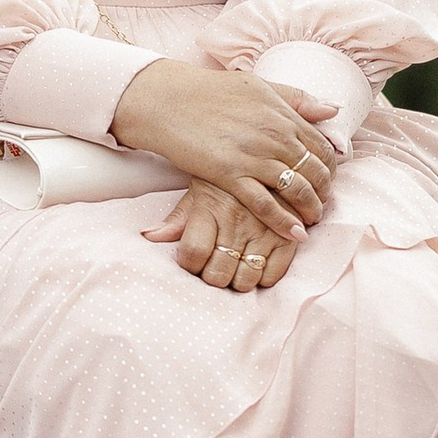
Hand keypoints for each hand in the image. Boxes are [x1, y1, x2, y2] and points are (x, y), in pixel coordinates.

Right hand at [109, 59, 341, 245]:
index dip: (330, 167)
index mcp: (282, 114)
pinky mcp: (230, 175)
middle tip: (323, 204)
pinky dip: (283, 221)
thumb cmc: (211, 91)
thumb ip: (296, 98)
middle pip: (314, 170)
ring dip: (310, 209)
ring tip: (312, 220)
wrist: (169, 100)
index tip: (328, 179)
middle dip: (324, 191)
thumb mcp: (258, 86)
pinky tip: (294, 233)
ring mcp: (253, 156)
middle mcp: (274, 136)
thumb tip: (333, 109)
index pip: (321, 146)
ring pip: (296, 189)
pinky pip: (265, 204)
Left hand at [144, 182, 298, 295]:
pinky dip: (263, 278)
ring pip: (246, 279)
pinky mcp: (288, 236)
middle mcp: (237, 221)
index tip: (194, 261)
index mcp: (211, 207)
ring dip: (238, 280)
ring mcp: (265, 230)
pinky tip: (257, 264)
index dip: (190, 265)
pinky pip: (273, 275)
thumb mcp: (200, 191)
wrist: (274, 157)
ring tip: (237, 267)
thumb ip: (177, 218)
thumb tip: (148, 236)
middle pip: (218, 273)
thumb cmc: (229, 179)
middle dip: (213, 277)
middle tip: (216, 267)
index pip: (193, 253)